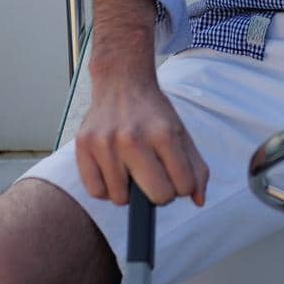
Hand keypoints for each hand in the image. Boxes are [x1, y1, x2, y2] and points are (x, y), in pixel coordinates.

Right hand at [75, 76, 208, 206]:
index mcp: (164, 133)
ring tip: (129, 169)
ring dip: (128, 191)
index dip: (182, 186)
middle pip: (158, 196)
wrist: (121, 82)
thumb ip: (196, 167)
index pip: (183, 186)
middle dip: (160, 193)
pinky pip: (97, 192)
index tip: (174, 175)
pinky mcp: (84, 146)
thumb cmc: (152, 113)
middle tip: (154, 176)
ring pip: (122, 199)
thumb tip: (199, 201)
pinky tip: (112, 172)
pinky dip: (106, 189)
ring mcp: (106, 143)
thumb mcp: (180, 132)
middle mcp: (133, 138)